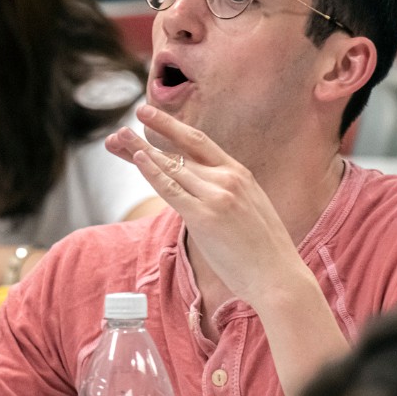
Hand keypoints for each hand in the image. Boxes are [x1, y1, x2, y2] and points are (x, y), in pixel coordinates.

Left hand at [105, 105, 309, 305]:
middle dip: (149, 135)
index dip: (172, 127)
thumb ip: (227, 193)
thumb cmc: (264, 250)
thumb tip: (202, 190)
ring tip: (117, 138)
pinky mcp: (204, 217)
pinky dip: (152, 172)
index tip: (150, 117)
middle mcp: (228, 178)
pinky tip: (136, 158)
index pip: (199, 142)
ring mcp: (216, 196)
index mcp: (240, 173)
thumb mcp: (250, 207)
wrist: (279, 277)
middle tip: (126, 122)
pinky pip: (171, 189)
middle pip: (179, 151)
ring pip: (171, 166)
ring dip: (139, 150)